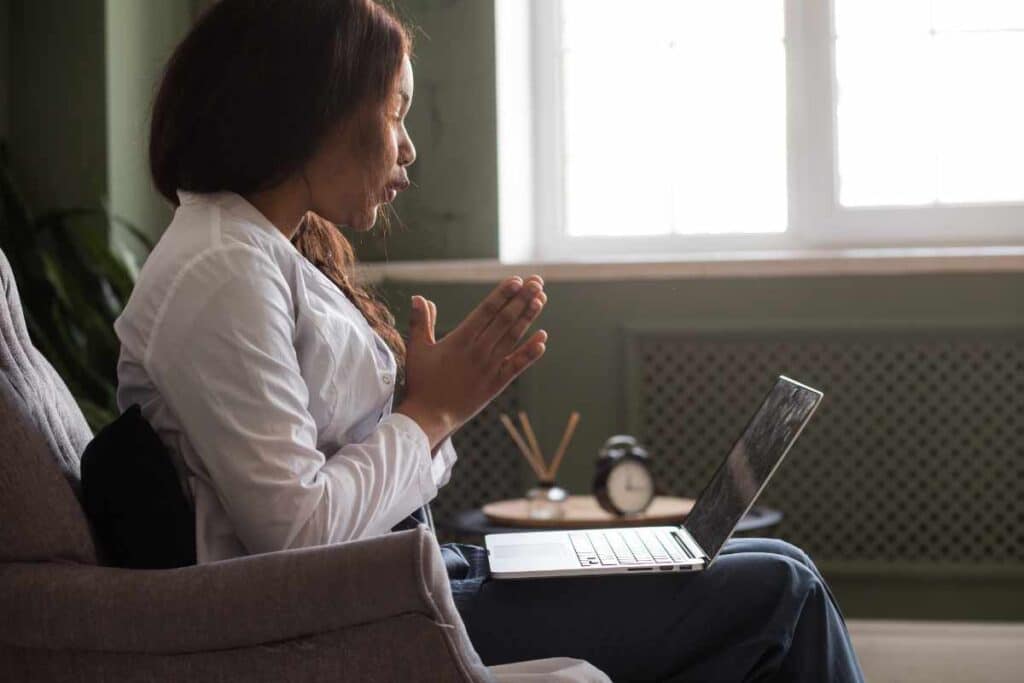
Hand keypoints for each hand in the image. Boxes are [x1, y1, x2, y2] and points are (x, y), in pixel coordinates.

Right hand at [397, 275, 547, 449]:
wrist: (430, 418)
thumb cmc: (421, 383)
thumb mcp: (417, 349)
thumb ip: (420, 322)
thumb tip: (419, 297)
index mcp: (460, 340)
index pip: (486, 311)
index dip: (503, 294)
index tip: (516, 280)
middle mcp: (479, 351)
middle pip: (505, 319)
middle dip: (522, 299)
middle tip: (536, 282)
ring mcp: (490, 368)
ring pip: (513, 337)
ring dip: (528, 318)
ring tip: (541, 299)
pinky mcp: (497, 384)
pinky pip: (518, 365)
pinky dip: (531, 352)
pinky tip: (543, 338)